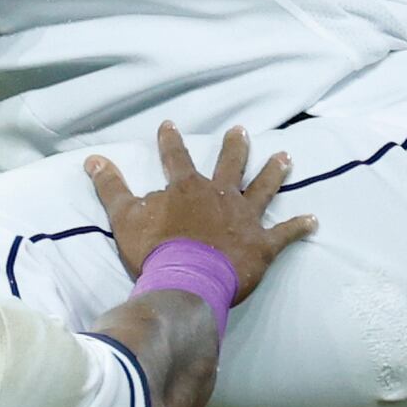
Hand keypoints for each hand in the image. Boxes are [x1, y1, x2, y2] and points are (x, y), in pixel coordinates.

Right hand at [89, 122, 311, 303]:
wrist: (186, 281)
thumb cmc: (154, 250)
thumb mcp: (124, 217)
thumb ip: (110, 188)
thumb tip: (93, 160)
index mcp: (187, 188)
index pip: (176, 157)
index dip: (170, 141)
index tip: (168, 125)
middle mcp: (220, 195)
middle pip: (230, 164)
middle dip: (235, 146)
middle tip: (241, 131)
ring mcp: (244, 218)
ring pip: (263, 188)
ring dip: (274, 172)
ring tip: (285, 157)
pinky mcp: (262, 244)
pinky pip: (285, 234)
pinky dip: (299, 227)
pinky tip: (313, 221)